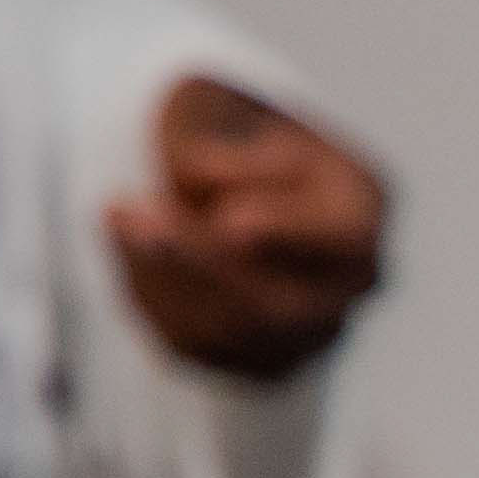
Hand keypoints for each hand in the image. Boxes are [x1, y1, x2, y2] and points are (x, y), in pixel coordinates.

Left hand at [105, 74, 388, 381]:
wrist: (231, 187)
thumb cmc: (232, 142)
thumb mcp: (224, 116)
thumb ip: (214, 152)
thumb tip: (192, 189)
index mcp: (361, 211)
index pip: (344, 236)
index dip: (288, 233)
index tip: (230, 220)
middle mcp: (350, 283)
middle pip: (278, 302)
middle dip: (197, 260)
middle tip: (127, 213)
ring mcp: (310, 332)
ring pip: (228, 332)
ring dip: (159, 276)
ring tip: (117, 216)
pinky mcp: (257, 361)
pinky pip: (195, 347)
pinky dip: (151, 296)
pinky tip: (129, 249)